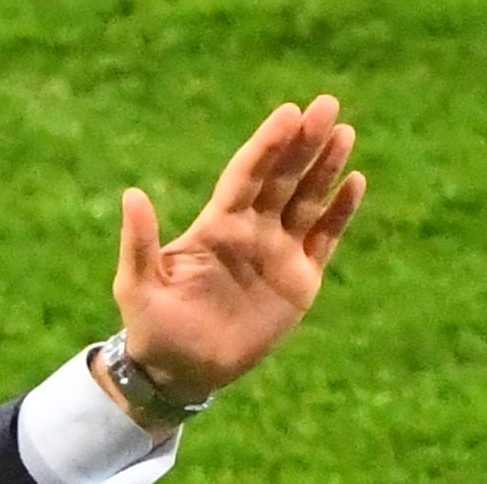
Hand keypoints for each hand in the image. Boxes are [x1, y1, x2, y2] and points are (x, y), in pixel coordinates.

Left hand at [108, 96, 365, 408]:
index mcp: (217, 225)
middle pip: (282, 178)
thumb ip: (140, 243)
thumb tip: (131, 195)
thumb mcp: (138, 287)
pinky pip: (325, 239)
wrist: (179, 373)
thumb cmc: (153, 329)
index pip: (246, 175)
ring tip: (343, 133)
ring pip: (308, 200)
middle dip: (303, 143)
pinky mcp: (299, 280)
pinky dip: (340, 212)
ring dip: (325, 168)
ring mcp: (278, 252)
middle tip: (325, 107)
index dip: (266, 145)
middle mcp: (252, 230)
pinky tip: (355, 182)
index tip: (287, 115)